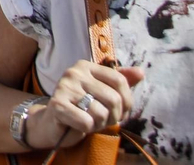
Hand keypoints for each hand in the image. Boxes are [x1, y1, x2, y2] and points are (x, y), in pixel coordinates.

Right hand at [23, 62, 143, 148]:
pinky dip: (87, 128)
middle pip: (114, 99)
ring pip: (101, 113)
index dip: (127, 101)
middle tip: (102, 119)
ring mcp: (64, 87)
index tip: (120, 111)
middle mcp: (74, 73)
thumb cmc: (81, 107)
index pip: (120, 81)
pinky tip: (78, 125)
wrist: (52, 123)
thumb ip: (121, 82)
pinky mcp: (57, 105)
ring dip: (99, 124)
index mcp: (86, 66)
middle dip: (113, 116)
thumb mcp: (102, 93)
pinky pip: (86, 122)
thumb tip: (141, 72)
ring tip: (89, 121)